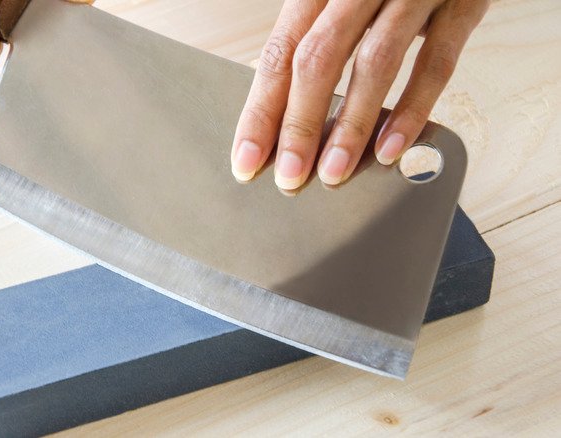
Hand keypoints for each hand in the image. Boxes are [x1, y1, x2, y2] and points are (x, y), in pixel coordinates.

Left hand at [231, 0, 488, 190]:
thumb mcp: (341, 1)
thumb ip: (316, 46)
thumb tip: (283, 119)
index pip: (280, 54)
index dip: (261, 111)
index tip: (247, 159)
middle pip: (317, 58)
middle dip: (299, 126)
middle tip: (290, 177)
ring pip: (374, 61)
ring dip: (351, 125)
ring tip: (334, 172)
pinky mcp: (462, 2)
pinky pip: (437, 60)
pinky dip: (413, 108)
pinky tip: (391, 148)